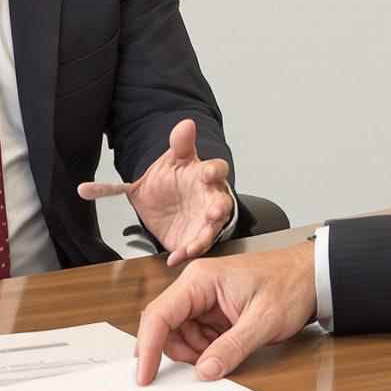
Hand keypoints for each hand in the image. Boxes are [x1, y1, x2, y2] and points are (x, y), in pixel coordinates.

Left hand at [80, 117, 233, 263]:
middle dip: (218, 208)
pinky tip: (174, 259)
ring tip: (193, 246)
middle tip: (212, 212)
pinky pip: (193, 247)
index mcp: (203, 175)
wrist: (171, 202)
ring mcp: (205, 221)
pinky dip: (184, 253)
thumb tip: (169, 131)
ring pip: (211, 230)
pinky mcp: (195, 238)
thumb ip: (172, 147)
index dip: (213, 170)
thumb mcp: (169, 161)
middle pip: (221, 202)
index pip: (215, 169)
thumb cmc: (175, 179)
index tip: (206, 172)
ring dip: (205, 237)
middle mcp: (209, 198)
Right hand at [134, 242, 317, 385]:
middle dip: (178, 353)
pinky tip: (227, 351)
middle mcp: (195, 287)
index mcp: (200, 280)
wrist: (311, 277)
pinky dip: (206, 352)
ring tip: (225, 355)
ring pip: (179, 336)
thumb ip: (232, 347)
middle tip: (202, 370)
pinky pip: (196, 338)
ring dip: (195, 355)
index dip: (147, 347)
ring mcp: (203, 300)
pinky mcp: (212, 313)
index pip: (158, 314)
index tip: (145, 376)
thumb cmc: (289, 285)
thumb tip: (204, 371)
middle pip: (164, 327)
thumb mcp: (263, 322)